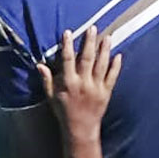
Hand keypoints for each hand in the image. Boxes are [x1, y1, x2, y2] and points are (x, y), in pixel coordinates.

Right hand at [38, 26, 121, 142]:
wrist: (80, 129)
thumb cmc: (64, 111)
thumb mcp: (51, 97)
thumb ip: (47, 80)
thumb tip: (39, 65)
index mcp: (68, 83)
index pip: (67, 60)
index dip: (67, 46)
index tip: (68, 32)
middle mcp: (83, 84)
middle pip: (86, 59)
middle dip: (89, 42)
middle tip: (92, 28)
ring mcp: (96, 88)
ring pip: (101, 65)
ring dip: (105, 50)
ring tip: (107, 36)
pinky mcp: (106, 93)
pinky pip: (112, 77)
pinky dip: (116, 66)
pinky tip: (118, 55)